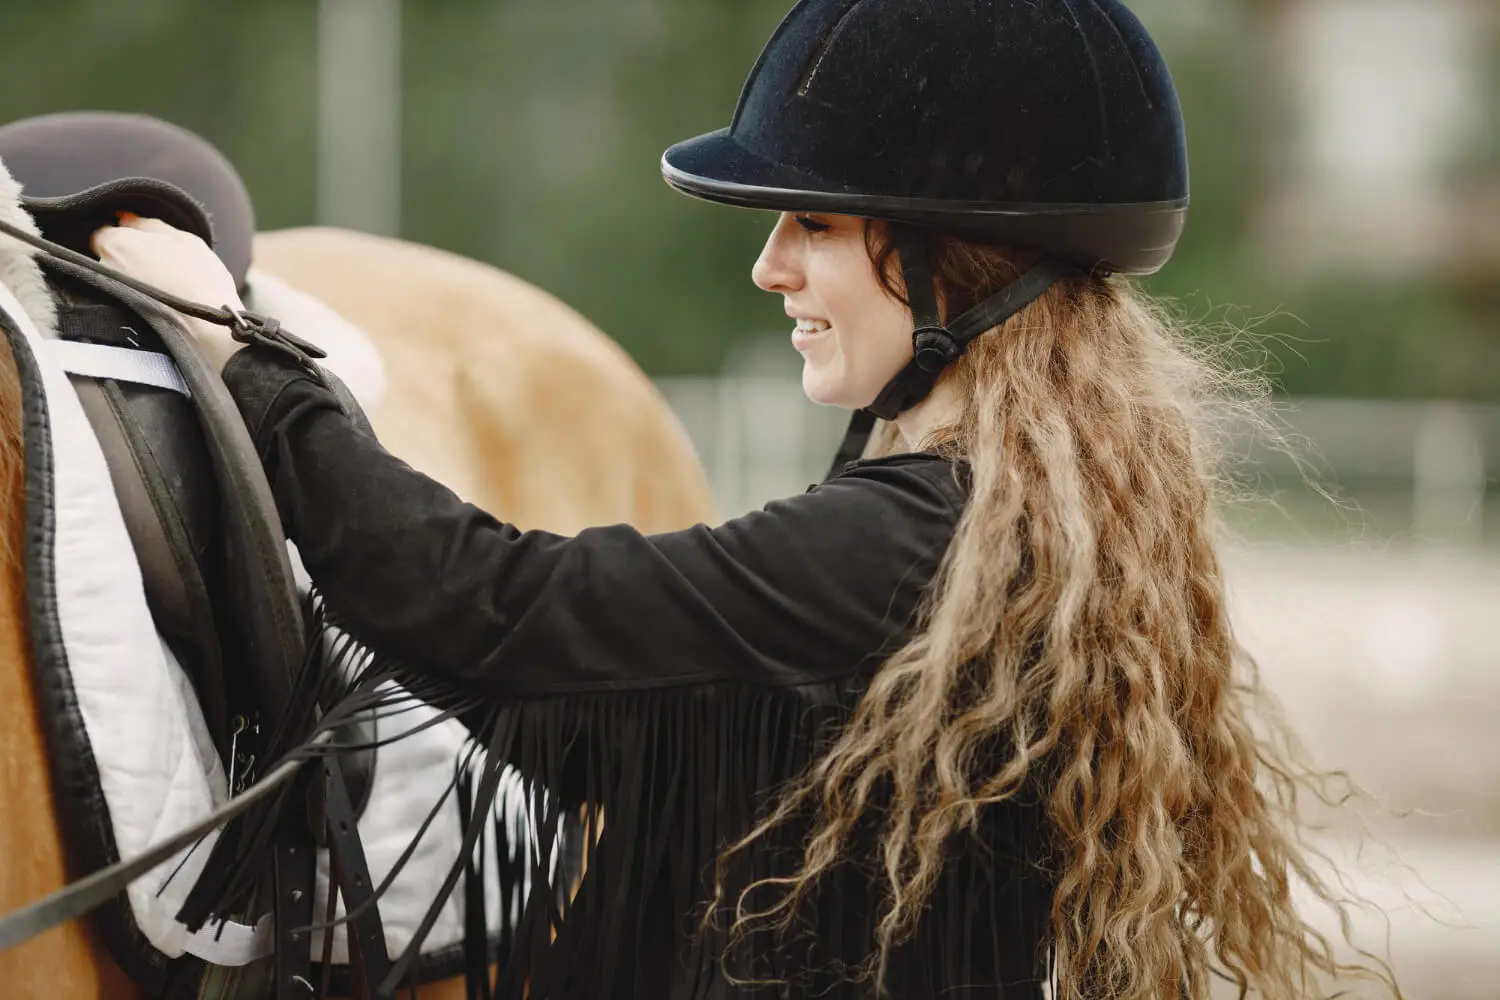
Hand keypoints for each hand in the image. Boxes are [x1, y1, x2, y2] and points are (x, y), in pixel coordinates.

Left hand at [90, 215, 245, 372]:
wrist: (206, 329)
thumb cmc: (199, 280)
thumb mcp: (184, 239)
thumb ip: (150, 224)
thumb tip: (128, 218)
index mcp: (115, 243)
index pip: (101, 231)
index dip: (122, 234)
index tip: (143, 241)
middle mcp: (103, 268)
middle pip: (108, 256)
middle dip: (127, 257)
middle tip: (158, 263)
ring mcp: (107, 296)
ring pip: (117, 279)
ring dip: (133, 280)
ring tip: (163, 288)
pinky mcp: (116, 319)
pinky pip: (123, 301)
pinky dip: (136, 300)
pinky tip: (159, 304)